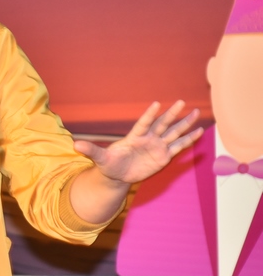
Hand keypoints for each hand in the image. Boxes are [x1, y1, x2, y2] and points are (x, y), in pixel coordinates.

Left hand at [74, 100, 202, 184]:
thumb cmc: (109, 164)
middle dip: (171, 114)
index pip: (143, 124)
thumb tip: (75, 145)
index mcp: (134, 137)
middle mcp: (148, 139)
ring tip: (196, 112)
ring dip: (184, 123)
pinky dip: (189, 139)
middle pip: (161, 124)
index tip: (157, 103)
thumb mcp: (100, 158)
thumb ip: (91, 150)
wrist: (117, 174)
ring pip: (173, 132)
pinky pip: (179, 146)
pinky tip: (199, 131)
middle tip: (181, 101)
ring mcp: (157, 146)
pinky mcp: (164, 156)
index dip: (149, 115)